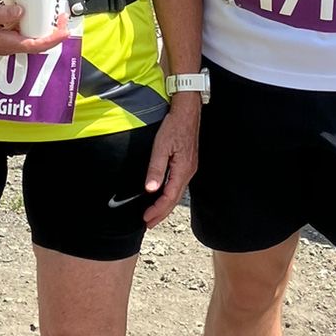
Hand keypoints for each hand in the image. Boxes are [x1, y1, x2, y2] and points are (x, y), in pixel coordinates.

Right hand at [0, 3, 69, 57]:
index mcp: (7, 44)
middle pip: (39, 43)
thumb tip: (21, 10)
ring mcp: (8, 43)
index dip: (54, 38)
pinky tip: (33, 12)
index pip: (37, 46)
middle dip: (53, 31)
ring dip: (44, 27)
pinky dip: (32, 24)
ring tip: (52, 11)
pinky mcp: (4, 37)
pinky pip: (23, 33)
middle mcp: (10, 46)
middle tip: (62, 13)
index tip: (65, 27)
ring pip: (32, 38)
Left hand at [140, 95, 200, 226]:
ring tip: (154, 214)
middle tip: (148, 223)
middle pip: (174, 199)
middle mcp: (188, 171)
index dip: (158, 210)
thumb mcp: (161, 146)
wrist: (187, 112)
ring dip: (165, 206)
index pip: (169, 197)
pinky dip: (169, 195)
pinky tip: (163, 196)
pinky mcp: (187, 163)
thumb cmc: (174, 126)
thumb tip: (150, 189)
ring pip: (177, 193)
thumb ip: (156, 168)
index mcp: (183, 169)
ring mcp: (189, 168)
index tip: (146, 218)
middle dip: (161, 213)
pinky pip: (178, 185)